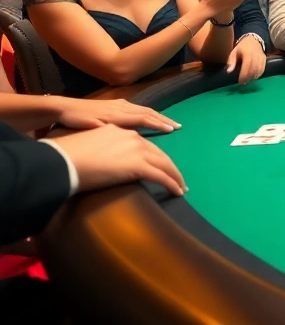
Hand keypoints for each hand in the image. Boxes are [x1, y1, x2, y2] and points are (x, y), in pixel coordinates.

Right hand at [50, 124, 186, 195]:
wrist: (62, 161)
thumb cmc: (68, 157)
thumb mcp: (91, 147)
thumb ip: (105, 151)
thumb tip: (105, 162)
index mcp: (121, 131)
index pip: (145, 145)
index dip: (156, 156)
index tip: (162, 165)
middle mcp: (133, 138)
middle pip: (160, 153)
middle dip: (170, 167)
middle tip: (179, 178)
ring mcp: (138, 151)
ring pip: (165, 164)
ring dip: (175, 177)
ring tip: (181, 187)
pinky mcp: (138, 165)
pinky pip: (162, 176)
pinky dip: (172, 184)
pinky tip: (178, 192)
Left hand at [53, 97, 180, 132]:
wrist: (64, 107)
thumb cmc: (76, 120)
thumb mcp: (89, 126)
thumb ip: (106, 129)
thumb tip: (120, 134)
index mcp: (117, 114)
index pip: (143, 119)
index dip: (158, 124)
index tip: (171, 130)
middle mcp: (122, 107)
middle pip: (148, 112)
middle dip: (164, 119)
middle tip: (178, 126)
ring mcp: (120, 104)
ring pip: (144, 109)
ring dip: (159, 116)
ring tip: (170, 122)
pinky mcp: (117, 104)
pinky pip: (138, 108)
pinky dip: (149, 113)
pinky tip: (152, 116)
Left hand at [227, 35, 267, 85]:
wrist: (254, 40)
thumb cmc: (242, 47)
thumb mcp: (234, 52)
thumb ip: (231, 61)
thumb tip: (229, 71)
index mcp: (247, 53)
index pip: (247, 66)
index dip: (244, 75)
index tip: (240, 82)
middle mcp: (256, 56)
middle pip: (254, 69)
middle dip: (248, 78)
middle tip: (243, 83)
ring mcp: (261, 58)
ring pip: (259, 70)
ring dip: (253, 77)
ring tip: (248, 81)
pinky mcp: (264, 59)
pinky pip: (263, 69)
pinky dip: (259, 74)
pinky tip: (254, 77)